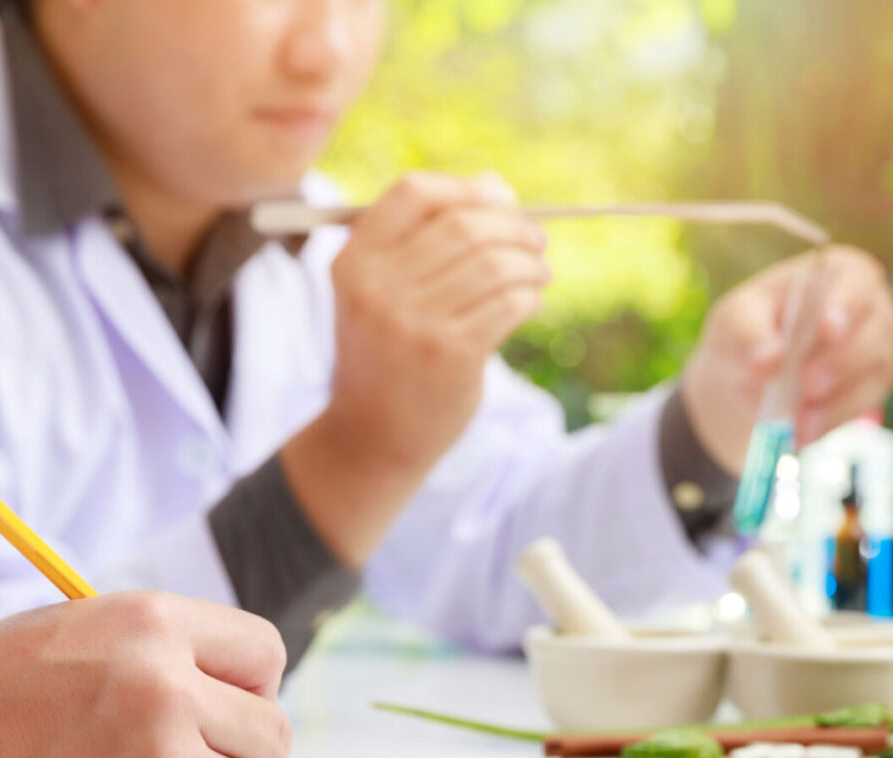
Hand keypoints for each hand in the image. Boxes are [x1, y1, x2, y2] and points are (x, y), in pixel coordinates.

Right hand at [325, 171, 549, 473]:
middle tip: (535, 240)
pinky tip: (530, 302)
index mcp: (353, 261)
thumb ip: (429, 238)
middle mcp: (376, 287)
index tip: (495, 205)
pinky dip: (530, 296)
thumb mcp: (383, 292)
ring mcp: (412, 322)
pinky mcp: (450, 354)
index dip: (464, 190)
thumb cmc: (386, 356)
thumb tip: (495, 184)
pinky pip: (508, 303)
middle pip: (463, 223)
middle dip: (512, 225)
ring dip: (530, 262)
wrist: (371, 437)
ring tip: (539, 273)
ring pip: (493, 262)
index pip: (414, 192)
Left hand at [681, 247, 892, 473]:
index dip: (848, 302)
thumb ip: (750, 335)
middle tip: (806, 384)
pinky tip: (803, 431)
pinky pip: (867, 405)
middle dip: (843, 360)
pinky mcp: (871, 387)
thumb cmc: (744, 332)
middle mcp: (867, 306)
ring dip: (839, 398)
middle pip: (878, 329)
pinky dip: (834, 420)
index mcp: (835, 272)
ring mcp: (875, 348)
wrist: (743, 379)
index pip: (858, 278)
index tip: (829, 329)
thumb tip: (769, 361)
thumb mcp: (733, 322)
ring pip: (879, 370)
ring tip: (798, 418)